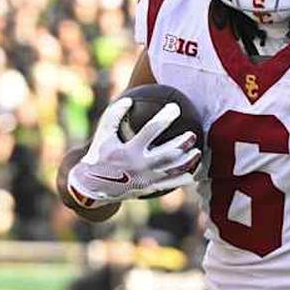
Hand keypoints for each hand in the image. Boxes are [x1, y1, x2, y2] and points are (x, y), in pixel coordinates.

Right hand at [67, 98, 200, 203]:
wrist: (92, 186)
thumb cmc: (99, 154)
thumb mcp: (103, 133)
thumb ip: (114, 115)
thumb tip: (129, 99)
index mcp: (129, 151)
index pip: (152, 130)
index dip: (165, 117)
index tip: (174, 107)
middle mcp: (140, 166)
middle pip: (169, 154)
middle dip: (183, 143)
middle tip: (192, 133)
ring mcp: (147, 180)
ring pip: (174, 171)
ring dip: (188, 161)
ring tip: (197, 152)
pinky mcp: (150, 189)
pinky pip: (172, 185)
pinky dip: (185, 177)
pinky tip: (194, 170)